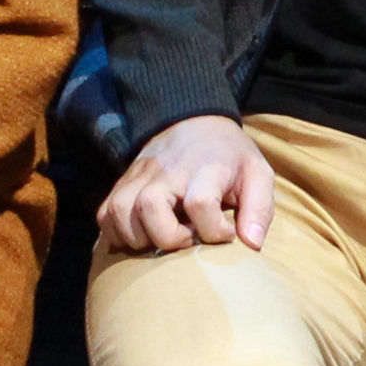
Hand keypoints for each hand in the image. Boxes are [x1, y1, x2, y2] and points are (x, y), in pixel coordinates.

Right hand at [96, 114, 274, 253]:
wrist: (195, 121)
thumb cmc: (229, 156)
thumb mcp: (258, 174)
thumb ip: (260, 208)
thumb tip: (252, 244)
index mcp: (205, 167)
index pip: (200, 203)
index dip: (213, 230)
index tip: (226, 233)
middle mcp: (167, 170)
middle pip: (150, 206)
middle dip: (168, 238)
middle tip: (188, 239)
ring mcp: (140, 175)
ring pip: (120, 211)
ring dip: (139, 238)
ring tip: (163, 239)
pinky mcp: (123, 182)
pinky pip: (105, 213)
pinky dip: (117, 232)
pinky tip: (142, 236)